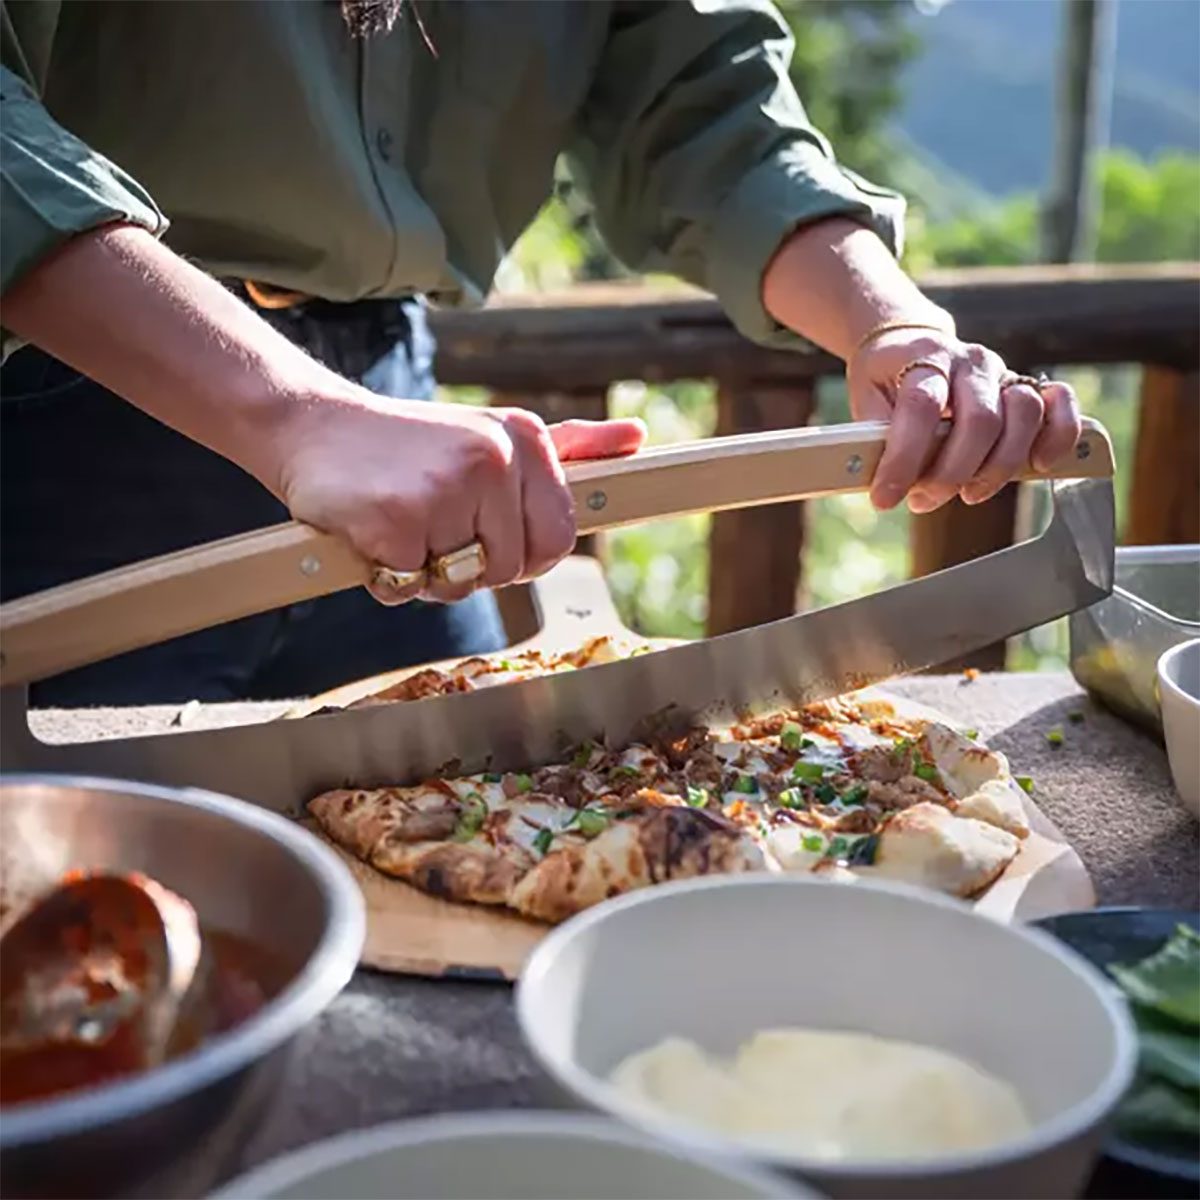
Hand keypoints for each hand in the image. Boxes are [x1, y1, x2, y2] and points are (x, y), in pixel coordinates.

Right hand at [275, 391, 645, 603]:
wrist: (313, 426)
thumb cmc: (410, 444)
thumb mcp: (495, 434)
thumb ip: (572, 446)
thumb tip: (636, 438)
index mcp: (524, 438)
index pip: (556, 538)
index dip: (520, 553)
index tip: (485, 533)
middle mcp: (493, 458)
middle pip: (510, 569)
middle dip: (470, 566)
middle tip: (432, 523)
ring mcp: (446, 488)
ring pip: (460, 584)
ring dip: (426, 573)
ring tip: (400, 520)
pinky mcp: (397, 519)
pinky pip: (409, 587)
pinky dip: (386, 575)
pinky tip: (370, 529)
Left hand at [847, 328, 1081, 512]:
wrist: (908, 343)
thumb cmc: (886, 379)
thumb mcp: (866, 399)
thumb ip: (873, 434)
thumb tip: (879, 476)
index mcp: (925, 359)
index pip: (921, 408)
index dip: (904, 459)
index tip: (884, 498)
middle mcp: (970, 362)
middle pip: (980, 419)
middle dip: (952, 473)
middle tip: (922, 501)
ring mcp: (1003, 372)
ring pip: (1023, 415)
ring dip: (998, 467)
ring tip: (968, 494)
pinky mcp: (1026, 386)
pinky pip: (1059, 404)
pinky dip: (1058, 435)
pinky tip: (1039, 465)